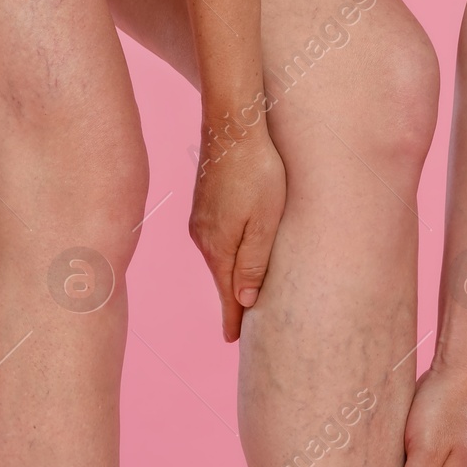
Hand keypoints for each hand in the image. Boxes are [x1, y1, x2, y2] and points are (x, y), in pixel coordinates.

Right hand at [188, 126, 285, 341]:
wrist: (232, 124)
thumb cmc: (258, 170)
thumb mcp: (265, 220)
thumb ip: (254, 261)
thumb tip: (244, 300)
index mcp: (219, 247)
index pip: (227, 296)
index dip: (233, 321)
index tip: (233, 342)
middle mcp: (203, 238)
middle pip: (222, 279)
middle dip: (232, 303)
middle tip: (239, 330)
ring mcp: (200, 220)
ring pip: (218, 258)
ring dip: (230, 276)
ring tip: (241, 297)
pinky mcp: (204, 205)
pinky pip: (215, 240)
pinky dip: (226, 253)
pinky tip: (234, 254)